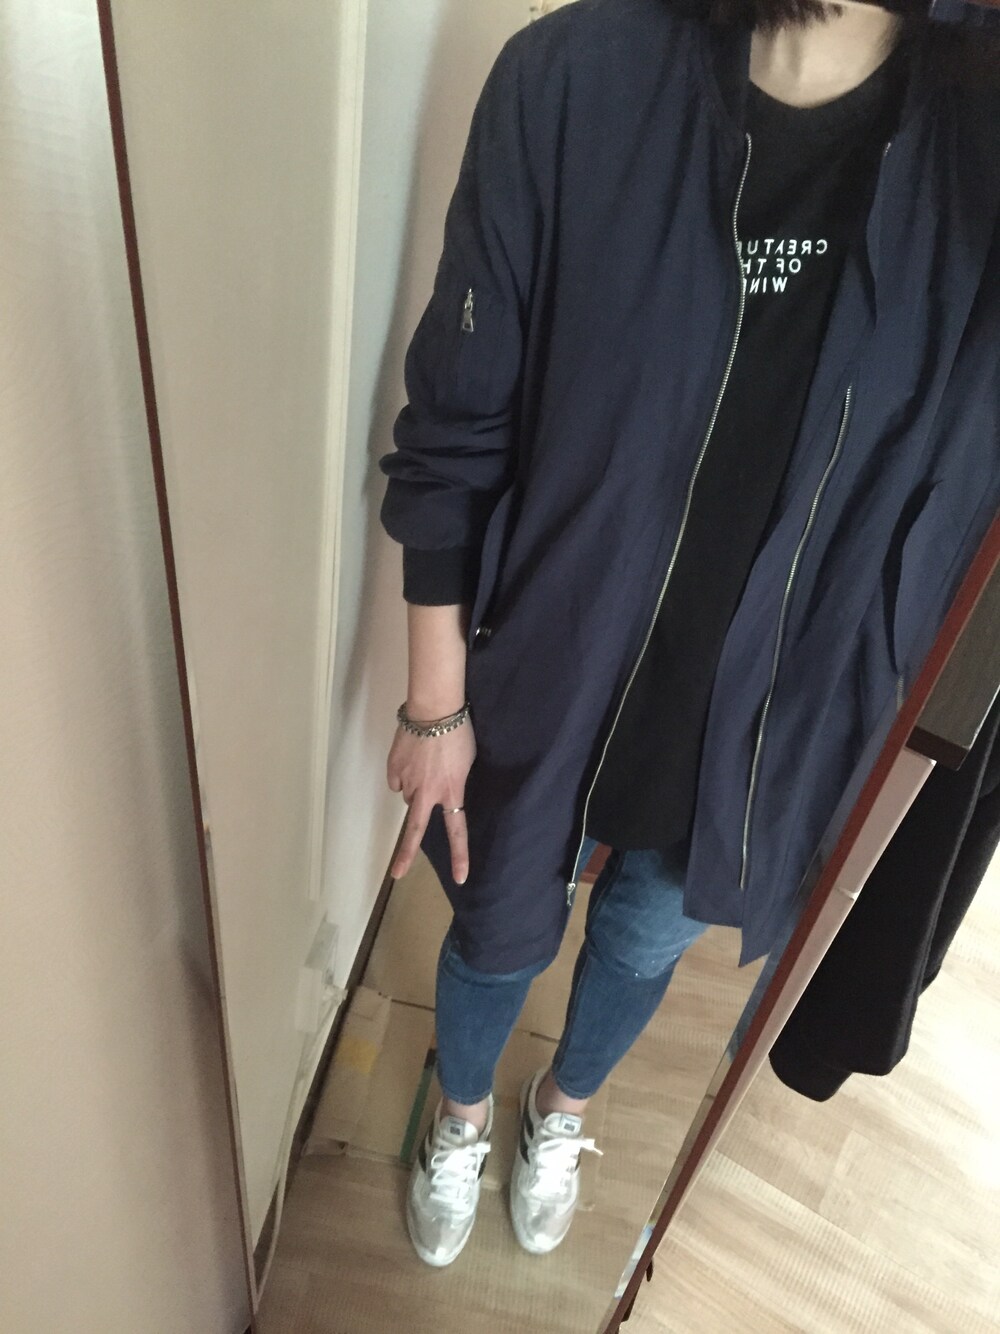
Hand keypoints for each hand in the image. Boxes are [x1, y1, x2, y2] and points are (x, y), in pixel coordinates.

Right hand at [387, 717, 476, 884]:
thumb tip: (433, 792)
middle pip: (415, 829)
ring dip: (415, 791)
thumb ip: (453, 783)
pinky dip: (402, 775)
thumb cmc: (459, 732)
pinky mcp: (393, 768)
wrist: (434, 709)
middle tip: (397, 874)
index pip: (457, 830)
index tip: (459, 878)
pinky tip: (410, 759)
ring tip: (424, 767)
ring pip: (409, 797)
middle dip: (405, 854)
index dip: (459, 855)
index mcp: (452, 791)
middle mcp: (428, 792)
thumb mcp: (466, 762)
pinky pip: (397, 780)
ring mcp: (408, 781)